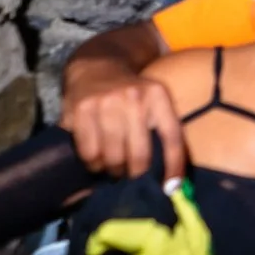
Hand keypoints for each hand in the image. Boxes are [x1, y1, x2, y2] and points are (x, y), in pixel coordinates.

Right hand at [60, 72, 186, 181]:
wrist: (97, 65)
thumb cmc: (131, 95)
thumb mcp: (154, 102)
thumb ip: (164, 133)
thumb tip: (173, 183)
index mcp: (158, 96)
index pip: (172, 138)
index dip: (173, 167)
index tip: (170, 189)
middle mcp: (134, 98)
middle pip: (139, 156)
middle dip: (135, 174)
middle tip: (130, 177)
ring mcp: (106, 102)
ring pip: (112, 157)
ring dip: (112, 171)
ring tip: (112, 169)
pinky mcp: (82, 109)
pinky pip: (89, 152)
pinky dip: (92, 163)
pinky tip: (96, 159)